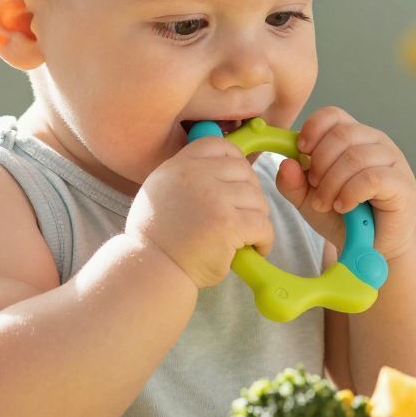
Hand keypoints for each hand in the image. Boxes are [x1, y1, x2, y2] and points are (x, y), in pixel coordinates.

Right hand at [128, 136, 273, 287]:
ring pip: (258, 199)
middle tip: (244, 217)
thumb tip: (223, 168)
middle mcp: (195, 175)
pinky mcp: (228, 224)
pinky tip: (254, 250)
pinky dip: (264, 240)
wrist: (151, 270)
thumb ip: (188, 176)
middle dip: (250, 196)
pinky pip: (263, 225)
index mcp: (179, 165)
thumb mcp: (161, 191)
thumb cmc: (158, 239)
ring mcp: (213, 198)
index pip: (220, 146)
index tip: (238, 183)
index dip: (236, 162)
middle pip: (244, 172)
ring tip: (245, 238)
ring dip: (257, 220)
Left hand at [274, 107, 415, 261]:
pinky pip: (372, 178)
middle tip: (314, 189)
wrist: (371, 248)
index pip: (333, 115)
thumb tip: (286, 163)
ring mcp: (393, 161)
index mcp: (354, 137)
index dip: (313, 129)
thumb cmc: (344, 218)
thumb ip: (293, 183)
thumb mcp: (308, 200)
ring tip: (327, 204)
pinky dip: (350, 193)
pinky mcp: (402, 184)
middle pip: (342, 134)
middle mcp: (376, 142)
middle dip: (320, 163)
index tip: (301, 152)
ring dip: (332, 183)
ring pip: (356, 157)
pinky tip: (344, 206)